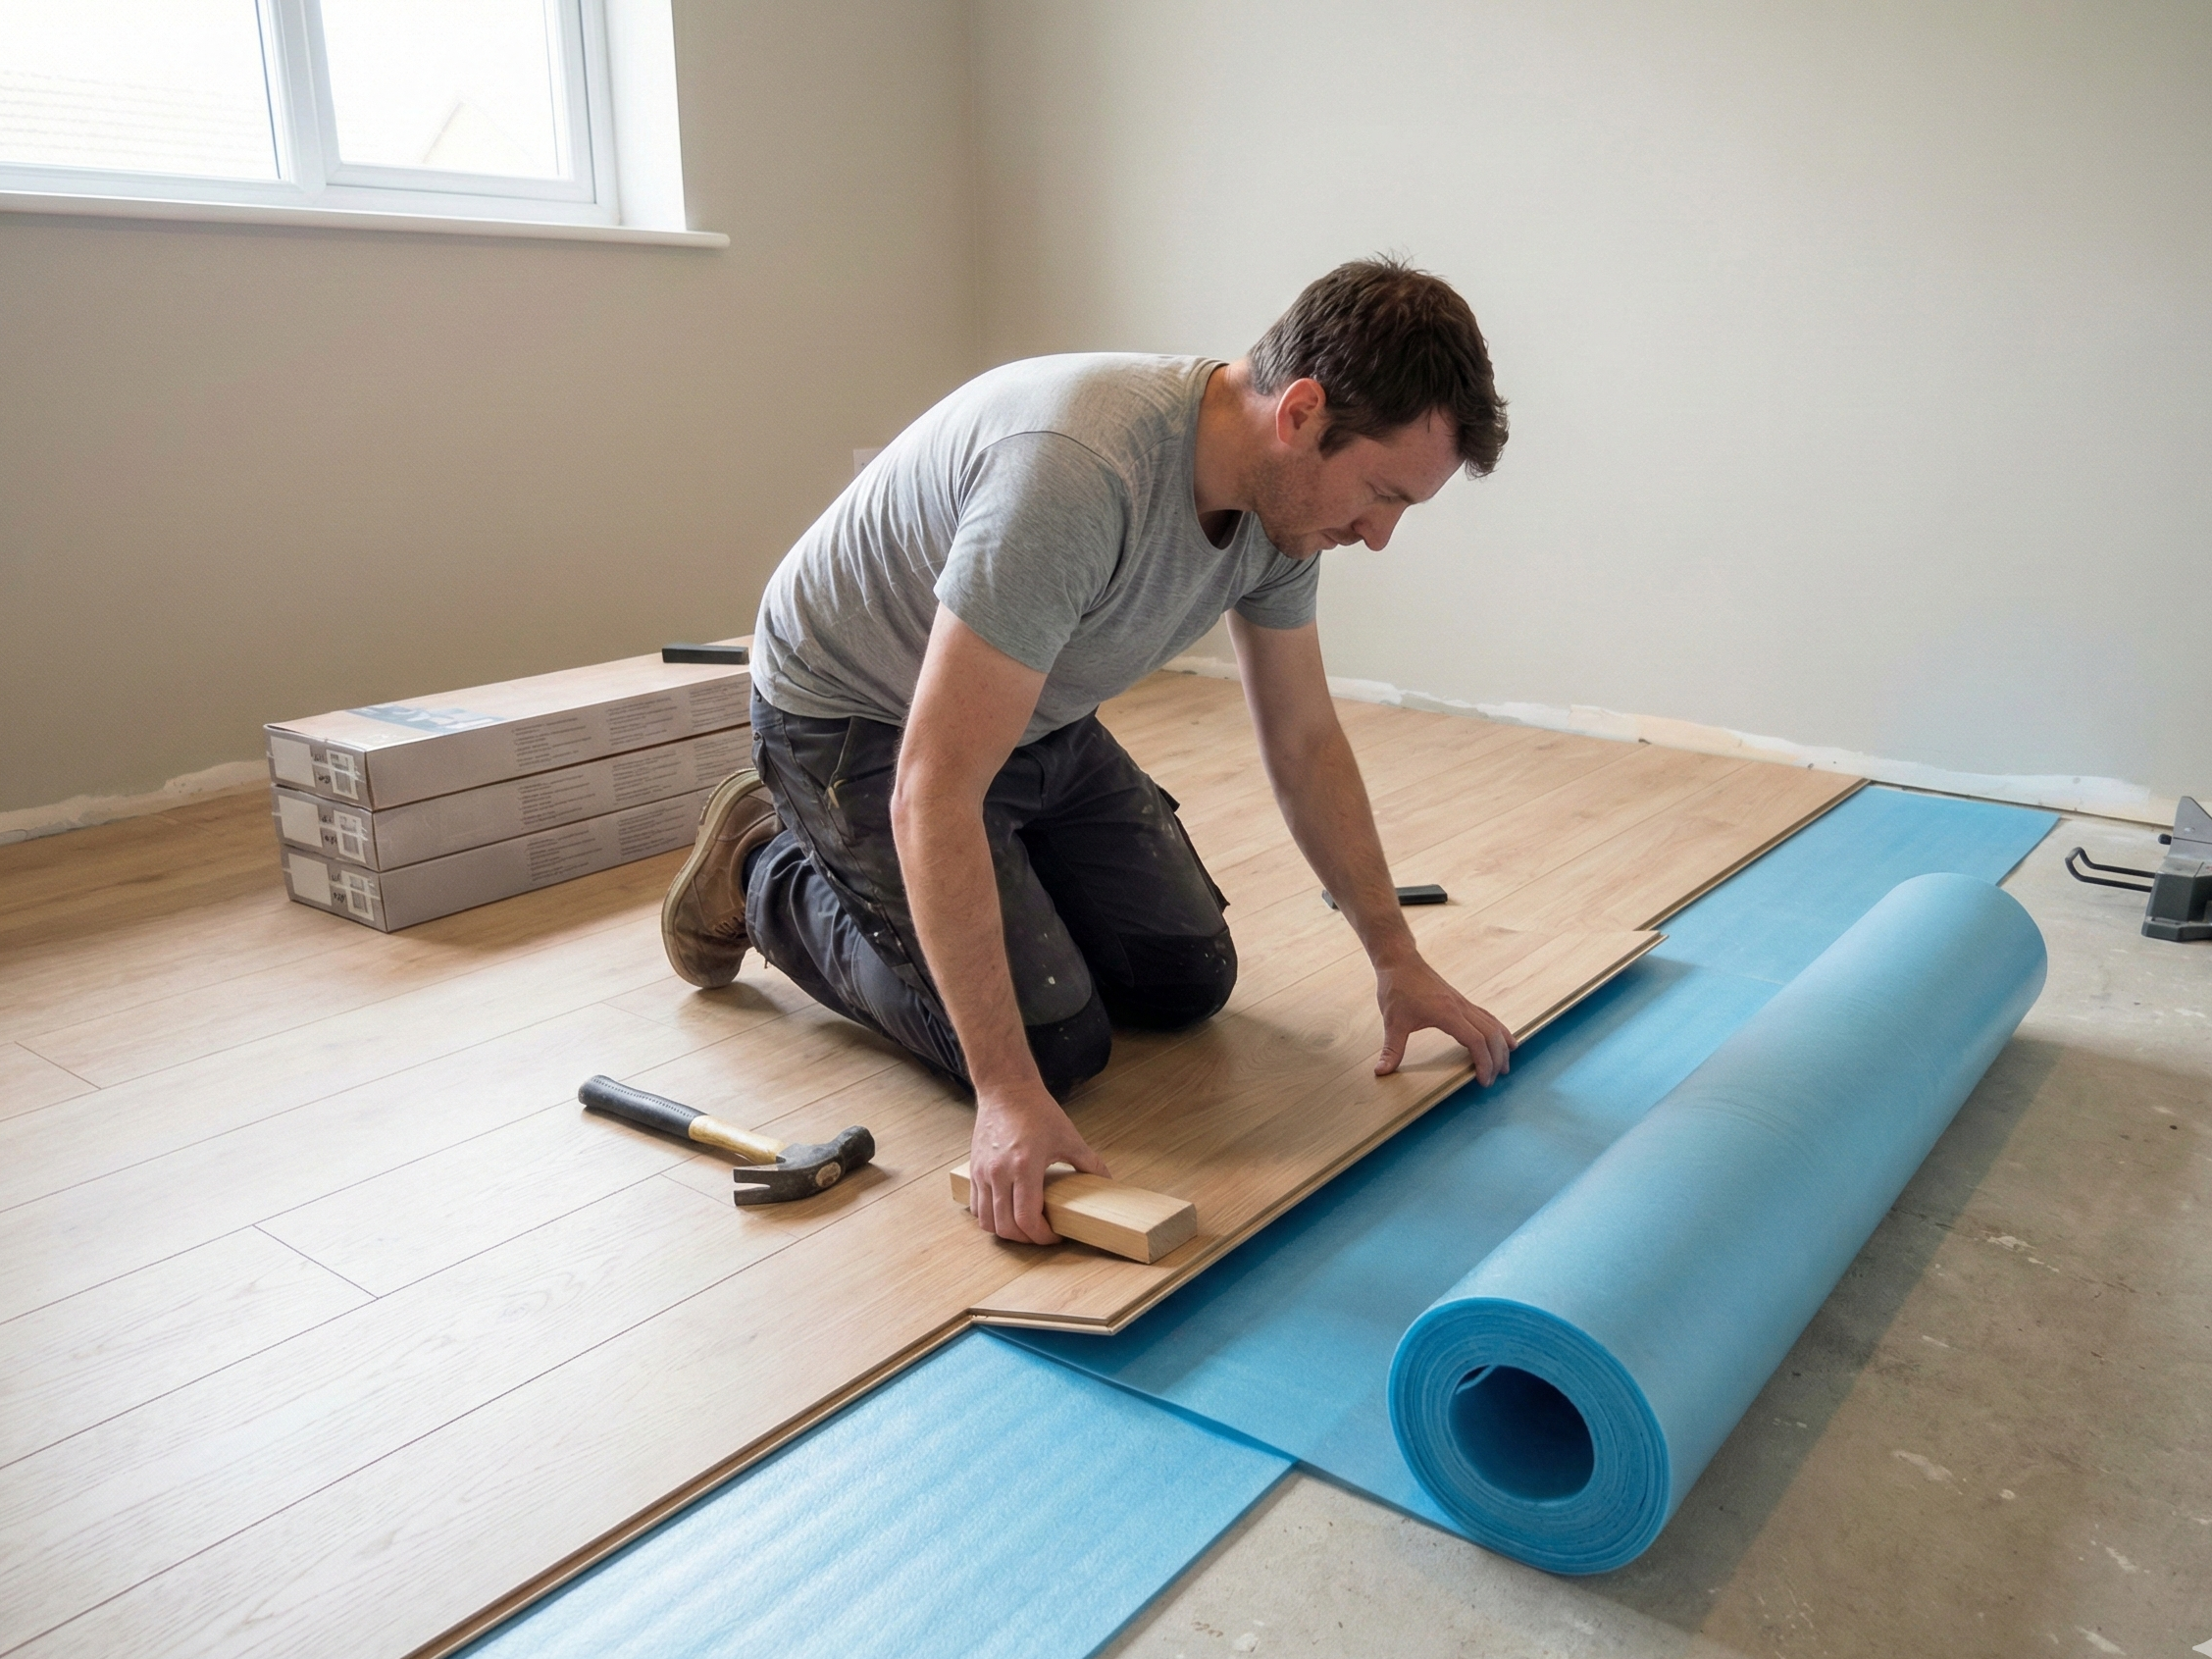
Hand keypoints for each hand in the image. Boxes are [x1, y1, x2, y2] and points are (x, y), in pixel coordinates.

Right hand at [968, 1083, 1109, 1244]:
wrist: (1006, 1090)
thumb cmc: (1036, 1111)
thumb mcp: (1069, 1137)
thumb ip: (1090, 1163)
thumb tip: (1108, 1181)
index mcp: (1024, 1166)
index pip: (1027, 1218)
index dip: (1042, 1236)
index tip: (1055, 1235)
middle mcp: (999, 1173)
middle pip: (1006, 1226)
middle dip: (1027, 1239)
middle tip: (1042, 1234)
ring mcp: (982, 1172)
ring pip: (987, 1221)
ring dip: (1006, 1231)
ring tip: (1024, 1227)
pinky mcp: (974, 1170)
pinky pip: (976, 1207)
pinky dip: (990, 1218)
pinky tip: (1006, 1213)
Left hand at [1374, 951, 1513, 1082]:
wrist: (1401, 962)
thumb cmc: (1397, 988)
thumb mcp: (1393, 1022)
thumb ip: (1391, 1050)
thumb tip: (1380, 1072)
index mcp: (1448, 1014)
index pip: (1476, 1041)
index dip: (1484, 1063)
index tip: (1483, 1081)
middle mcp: (1461, 1007)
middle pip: (1491, 1035)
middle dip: (1497, 1059)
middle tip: (1493, 1080)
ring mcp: (1464, 1003)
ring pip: (1493, 1025)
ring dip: (1502, 1045)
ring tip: (1505, 1065)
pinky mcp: (1462, 1001)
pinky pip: (1487, 1017)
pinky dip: (1498, 1030)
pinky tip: (1502, 1039)